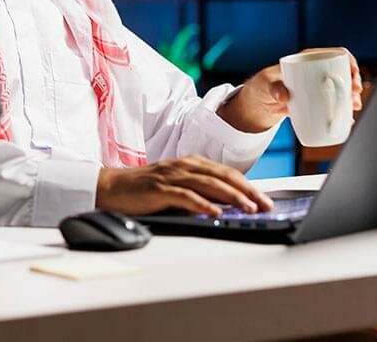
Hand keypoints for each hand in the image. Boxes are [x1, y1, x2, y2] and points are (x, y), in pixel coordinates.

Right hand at [95, 155, 273, 216]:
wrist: (112, 187)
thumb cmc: (144, 189)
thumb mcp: (176, 185)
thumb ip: (198, 190)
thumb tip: (226, 205)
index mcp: (190, 163)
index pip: (226, 172)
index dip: (247, 185)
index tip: (264, 199)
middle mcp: (184, 165)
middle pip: (222, 175)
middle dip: (247, 190)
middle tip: (265, 204)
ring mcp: (171, 176)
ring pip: (208, 184)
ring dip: (231, 196)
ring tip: (248, 208)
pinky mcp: (159, 188)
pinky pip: (185, 196)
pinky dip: (202, 204)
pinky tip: (214, 213)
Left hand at [219, 47, 363, 133]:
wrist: (258, 105)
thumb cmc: (262, 87)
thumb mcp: (266, 85)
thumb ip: (275, 89)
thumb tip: (285, 95)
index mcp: (306, 60)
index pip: (334, 55)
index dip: (349, 63)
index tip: (352, 76)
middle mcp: (314, 71)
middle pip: (342, 72)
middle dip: (353, 83)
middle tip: (354, 97)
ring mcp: (316, 86)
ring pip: (340, 88)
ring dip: (351, 97)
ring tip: (353, 108)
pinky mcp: (315, 101)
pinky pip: (333, 102)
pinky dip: (342, 110)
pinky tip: (347, 118)